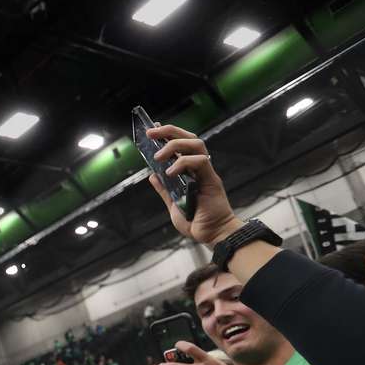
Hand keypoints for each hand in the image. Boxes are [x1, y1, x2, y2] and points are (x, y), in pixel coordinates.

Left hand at [145, 125, 243, 245]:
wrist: (213, 235)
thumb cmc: (196, 222)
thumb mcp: (173, 204)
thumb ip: (164, 189)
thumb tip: (152, 175)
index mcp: (190, 171)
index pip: (180, 146)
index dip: (168, 134)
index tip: (152, 129)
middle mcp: (199, 168)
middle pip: (189, 138)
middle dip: (169, 131)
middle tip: (151, 133)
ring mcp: (206, 172)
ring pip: (196, 144)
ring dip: (174, 146)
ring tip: (158, 156)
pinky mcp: (211, 179)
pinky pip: (201, 162)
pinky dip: (183, 163)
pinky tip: (170, 172)